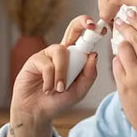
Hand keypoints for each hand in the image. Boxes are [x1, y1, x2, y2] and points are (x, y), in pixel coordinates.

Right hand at [10, 15, 103, 130]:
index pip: (84, 38)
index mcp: (74, 57)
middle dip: (81, 23)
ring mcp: (48, 54)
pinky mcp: (34, 60)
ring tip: (59, 89)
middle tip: (90, 24)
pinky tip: (47, 89)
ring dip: (62, 73)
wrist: (38, 113)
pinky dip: (50, 80)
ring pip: (61, 52)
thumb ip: (88, 75)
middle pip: (72, 28)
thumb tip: (94, 55)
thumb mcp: (79, 91)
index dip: (91, 30)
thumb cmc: (58, 101)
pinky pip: (47, 65)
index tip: (101, 28)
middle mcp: (61, 52)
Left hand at [112, 11, 136, 136]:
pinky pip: (115, 66)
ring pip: (122, 49)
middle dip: (125, 27)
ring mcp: (136, 76)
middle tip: (119, 21)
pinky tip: (120, 64)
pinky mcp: (123, 86)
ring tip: (120, 45)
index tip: (131, 14)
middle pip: (134, 38)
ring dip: (120, 46)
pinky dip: (116, 63)